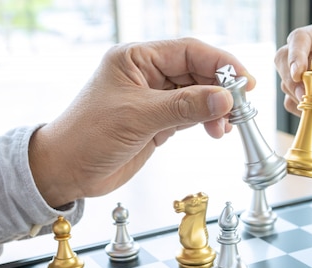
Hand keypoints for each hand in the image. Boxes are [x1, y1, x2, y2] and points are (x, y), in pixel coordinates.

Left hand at [29, 38, 253, 207]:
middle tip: (241, 108)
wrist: (67, 171)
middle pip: (197, 72)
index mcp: (136, 59)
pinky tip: (215, 130)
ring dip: (215, 108)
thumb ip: (184, 107)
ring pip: (196, 95)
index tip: (245, 81)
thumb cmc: (88, 136)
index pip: (188, 51)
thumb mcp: (139, 117)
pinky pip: (190, 115)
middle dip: (220, 90)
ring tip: (225, 126)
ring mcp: (153, 98)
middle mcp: (146, 75)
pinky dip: (206, 121)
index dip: (220, 64)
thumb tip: (225, 99)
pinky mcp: (157, 121)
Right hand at [275, 19, 311, 167]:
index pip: (301, 38)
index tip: (298, 75)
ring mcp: (305, 73)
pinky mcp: (303, 93)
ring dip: (305, 101)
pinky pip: (292, 103)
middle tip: (307, 96)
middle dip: (292, 81)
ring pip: (287, 84)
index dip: (295, 54)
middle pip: (283, 59)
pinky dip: (307, 112)